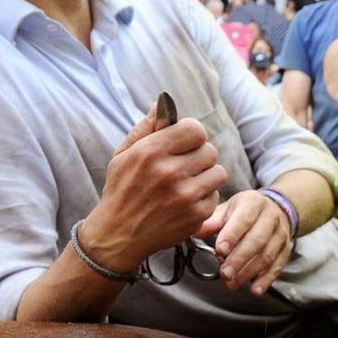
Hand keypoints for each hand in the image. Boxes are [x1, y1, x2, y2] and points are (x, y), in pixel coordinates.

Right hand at [81, 111, 224, 272]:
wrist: (118, 235)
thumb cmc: (121, 190)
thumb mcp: (123, 155)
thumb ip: (145, 128)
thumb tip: (161, 103)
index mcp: (150, 151)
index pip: (195, 129)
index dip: (192, 135)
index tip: (184, 143)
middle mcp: (169, 172)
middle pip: (210, 150)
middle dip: (199, 156)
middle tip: (185, 166)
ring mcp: (185, 195)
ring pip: (218, 172)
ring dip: (206, 176)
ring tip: (187, 183)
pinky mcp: (196, 215)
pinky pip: (216, 195)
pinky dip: (204, 197)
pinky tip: (186, 201)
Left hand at [197, 189, 293, 295]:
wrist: (276, 209)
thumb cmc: (245, 211)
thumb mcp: (228, 209)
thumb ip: (212, 222)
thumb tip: (194, 232)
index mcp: (253, 203)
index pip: (243, 220)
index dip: (232, 236)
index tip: (220, 250)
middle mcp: (270, 218)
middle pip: (257, 240)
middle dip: (239, 259)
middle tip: (224, 273)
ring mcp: (280, 235)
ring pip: (266, 256)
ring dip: (248, 272)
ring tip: (231, 284)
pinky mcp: (285, 250)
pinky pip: (277, 266)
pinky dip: (266, 280)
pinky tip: (255, 290)